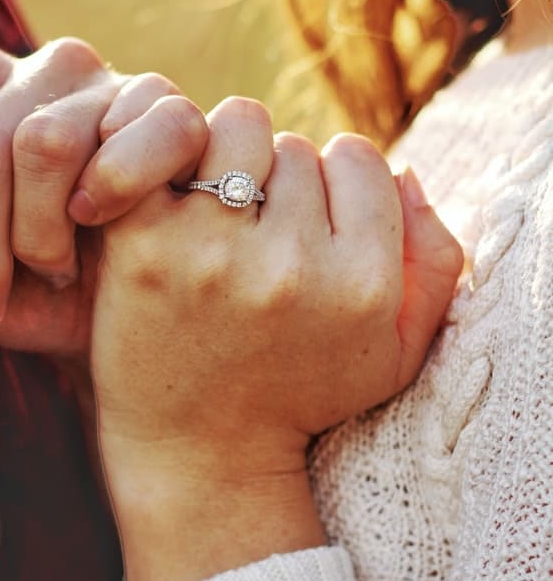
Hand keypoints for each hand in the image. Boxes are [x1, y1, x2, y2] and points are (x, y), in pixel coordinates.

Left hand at [0, 39, 206, 362]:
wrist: (111, 314)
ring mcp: (108, 81)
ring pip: (43, 145)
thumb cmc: (18, 283)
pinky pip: (135, 134)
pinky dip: (112, 194)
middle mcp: (38, 65)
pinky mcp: (169, 109)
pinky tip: (101, 226)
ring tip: (49, 271)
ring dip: (38, 237)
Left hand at [90, 97, 462, 580]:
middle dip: (281, 179)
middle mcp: (292, 265)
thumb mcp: (398, 350)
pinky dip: (171, 158)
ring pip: (237, 128)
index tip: (314, 219)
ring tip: (218, 207)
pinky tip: (172, 198)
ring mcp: (215, 252)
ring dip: (230, 157)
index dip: (337, 184)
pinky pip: (170, 147)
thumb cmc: (303, 392)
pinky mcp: (147, 244)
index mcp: (362, 284)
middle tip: (259, 227)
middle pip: (295, 146)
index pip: (361, 159)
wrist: (201, 452)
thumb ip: (434, 260)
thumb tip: (407, 174)